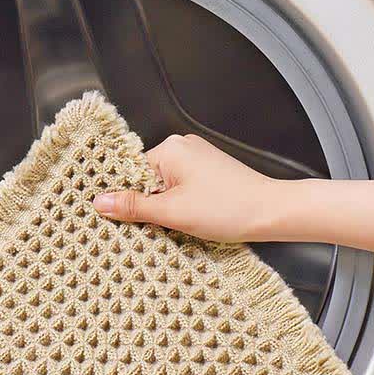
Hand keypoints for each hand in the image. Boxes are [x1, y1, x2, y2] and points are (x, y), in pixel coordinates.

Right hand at [92, 134, 277, 241]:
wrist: (272, 213)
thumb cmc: (228, 208)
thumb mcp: (172, 212)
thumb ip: (134, 206)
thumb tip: (101, 201)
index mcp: (169, 149)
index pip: (131, 174)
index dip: (127, 199)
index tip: (122, 219)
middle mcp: (183, 147)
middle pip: (146, 181)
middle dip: (148, 206)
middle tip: (154, 227)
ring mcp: (197, 159)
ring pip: (164, 188)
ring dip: (165, 209)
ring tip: (176, 225)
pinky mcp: (208, 173)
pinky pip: (180, 189)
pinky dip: (180, 207)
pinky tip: (188, 221)